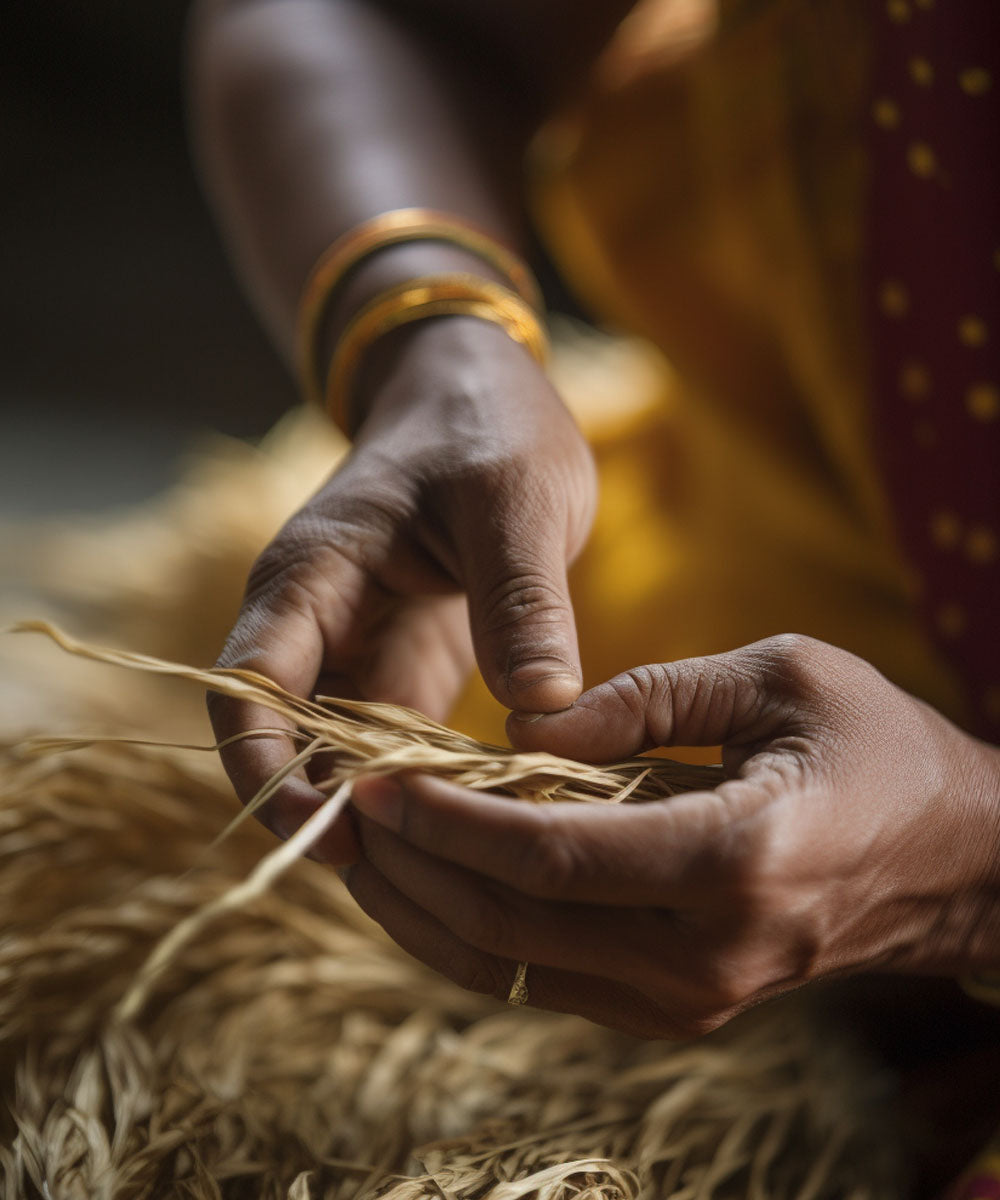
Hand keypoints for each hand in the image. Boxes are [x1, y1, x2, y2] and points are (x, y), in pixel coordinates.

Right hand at [208, 317, 596, 859]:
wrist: (479, 392)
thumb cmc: (487, 426)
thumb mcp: (515, 500)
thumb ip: (521, 600)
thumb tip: (542, 715)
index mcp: (308, 574)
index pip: (246, 689)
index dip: (268, 771)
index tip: (327, 835)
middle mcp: (312, 621)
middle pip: (282, 741)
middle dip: (325, 813)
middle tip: (406, 883)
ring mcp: (353, 648)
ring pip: (334, 755)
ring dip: (375, 812)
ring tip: (446, 878)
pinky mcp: (397, 666)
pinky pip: (388, 746)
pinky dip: (417, 790)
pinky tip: (473, 833)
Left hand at [345, 634, 999, 1037]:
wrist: (961, 863)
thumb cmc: (883, 749)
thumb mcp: (780, 676)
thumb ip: (648, 697)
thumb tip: (527, 730)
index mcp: (733, 861)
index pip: (548, 856)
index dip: (448, 820)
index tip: (377, 781)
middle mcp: (704, 956)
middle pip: (513, 926)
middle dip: (415, 869)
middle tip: (353, 808)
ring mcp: (692, 1000)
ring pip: (517, 969)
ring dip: (429, 911)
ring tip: (371, 848)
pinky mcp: (680, 1008)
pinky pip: (551, 979)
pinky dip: (479, 934)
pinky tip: (438, 883)